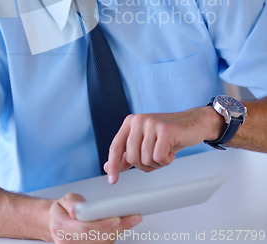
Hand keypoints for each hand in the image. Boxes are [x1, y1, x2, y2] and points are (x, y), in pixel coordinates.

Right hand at [48, 192, 141, 242]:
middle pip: (98, 238)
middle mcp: (67, 242)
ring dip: (119, 232)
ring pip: (103, 243)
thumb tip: (76, 210)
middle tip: (133, 217)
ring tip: (132, 219)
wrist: (56, 223)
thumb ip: (72, 203)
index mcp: (61, 226)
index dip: (102, 225)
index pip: (85, 229)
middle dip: (118, 228)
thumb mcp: (64, 200)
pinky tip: (123, 226)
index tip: (117, 218)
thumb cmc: (62, 211)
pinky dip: (114, 236)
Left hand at [104, 107, 223, 183]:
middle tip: (156, 158)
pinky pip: (159, 157)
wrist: (193, 123)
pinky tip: (172, 151)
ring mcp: (151, 123)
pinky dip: (166, 160)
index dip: (113, 165)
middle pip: (132, 158)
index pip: (115, 146)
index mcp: (130, 122)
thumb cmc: (168, 136)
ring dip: (157, 163)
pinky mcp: (165, 130)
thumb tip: (108, 167)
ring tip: (165, 152)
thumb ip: (127, 154)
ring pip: (146, 159)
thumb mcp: (145, 144)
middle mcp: (138, 120)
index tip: (112, 181)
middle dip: (145, 165)